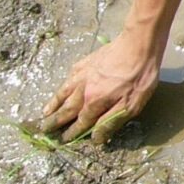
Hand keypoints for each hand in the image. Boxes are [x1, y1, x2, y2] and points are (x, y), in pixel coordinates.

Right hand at [37, 30, 162, 143]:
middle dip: (55, 121)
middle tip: (44, 130)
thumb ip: (110, 121)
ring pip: (64, 93)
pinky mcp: (86, 62)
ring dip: (54, 104)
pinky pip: (69, 77)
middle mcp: (83, 90)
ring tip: (45, 113)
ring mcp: (82, 74)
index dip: (72, 132)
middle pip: (67, 109)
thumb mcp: (132, 104)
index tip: (62, 140)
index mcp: (94, 102)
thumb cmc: (139, 76)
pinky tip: (62, 88)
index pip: (81, 122)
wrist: (138, 44)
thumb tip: (95, 138)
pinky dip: (63, 85)